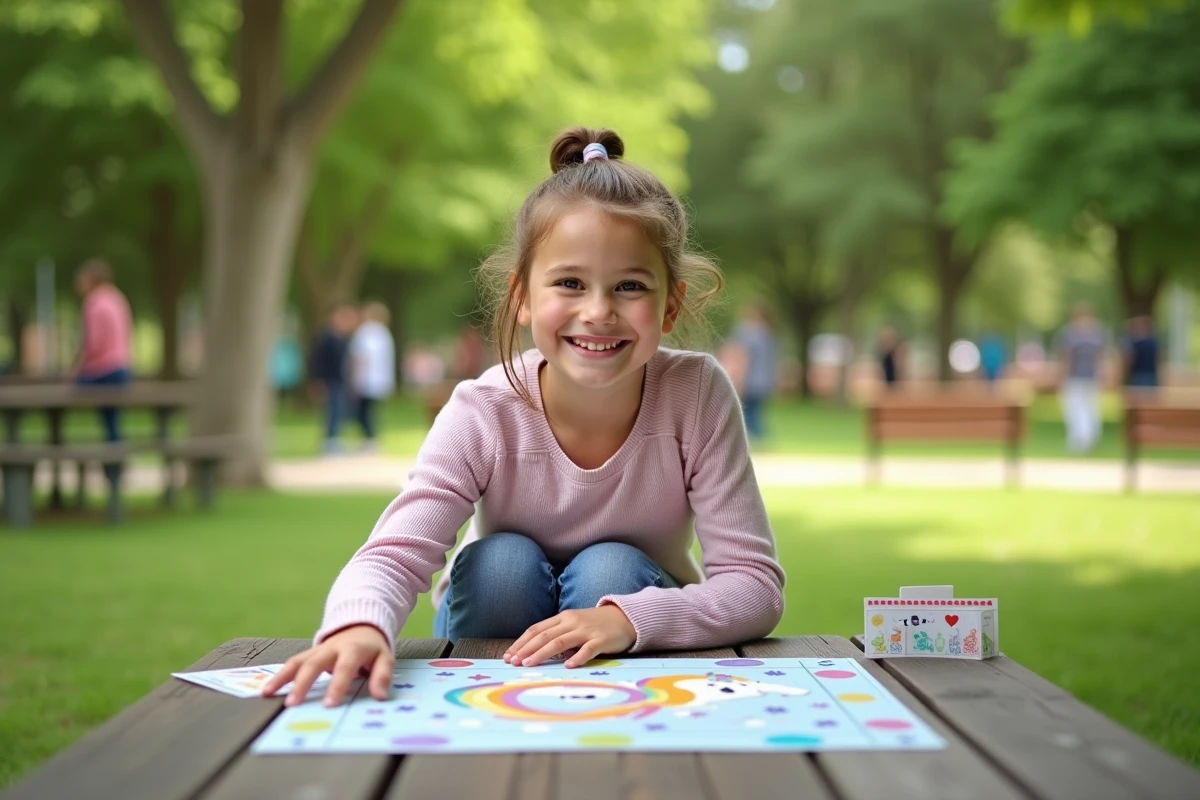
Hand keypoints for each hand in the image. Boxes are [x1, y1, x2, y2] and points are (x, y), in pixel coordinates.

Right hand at [261, 624, 392, 707]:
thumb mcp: (385, 658)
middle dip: (302, 683)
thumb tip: (380, 697)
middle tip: (292, 704)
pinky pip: (291, 664)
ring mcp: (316, 650)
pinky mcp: (307, 654)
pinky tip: (267, 690)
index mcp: (352, 649)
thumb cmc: (371, 648)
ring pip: (297, 661)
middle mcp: (331, 648)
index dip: (337, 685)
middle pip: (314, 664)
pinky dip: (278, 676)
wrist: (360, 626)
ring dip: (282, 677)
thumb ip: (382, 676)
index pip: (344, 667)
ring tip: (268, 694)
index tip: (329, 704)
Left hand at [504, 606, 635, 668]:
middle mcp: (572, 622)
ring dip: (542, 653)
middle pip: (544, 636)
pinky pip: (588, 650)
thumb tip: (533, 651)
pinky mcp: (601, 640)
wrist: (625, 617)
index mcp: (562, 618)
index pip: (536, 629)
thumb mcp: (573, 624)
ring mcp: (586, 630)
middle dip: (526, 649)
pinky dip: (577, 658)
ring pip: (560, 642)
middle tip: (513, 662)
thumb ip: (557, 634)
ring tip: (529, 664)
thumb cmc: (595, 624)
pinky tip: (568, 666)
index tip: (508, 655)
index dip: (521, 642)